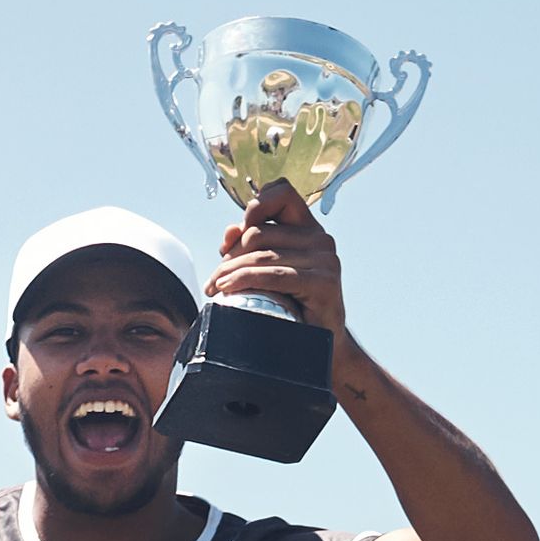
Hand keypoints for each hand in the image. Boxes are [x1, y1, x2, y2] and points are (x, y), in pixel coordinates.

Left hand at [208, 179, 342, 345]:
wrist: (319, 348)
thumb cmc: (292, 308)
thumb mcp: (268, 272)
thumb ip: (251, 247)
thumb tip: (230, 230)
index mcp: (309, 229)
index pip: (282, 192)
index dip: (256, 205)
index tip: (237, 235)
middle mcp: (321, 239)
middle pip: (259, 232)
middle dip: (230, 256)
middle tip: (214, 280)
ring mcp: (325, 260)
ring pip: (261, 255)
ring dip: (229, 272)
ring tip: (214, 289)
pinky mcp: (323, 283)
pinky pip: (273, 275)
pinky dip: (244, 280)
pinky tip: (227, 289)